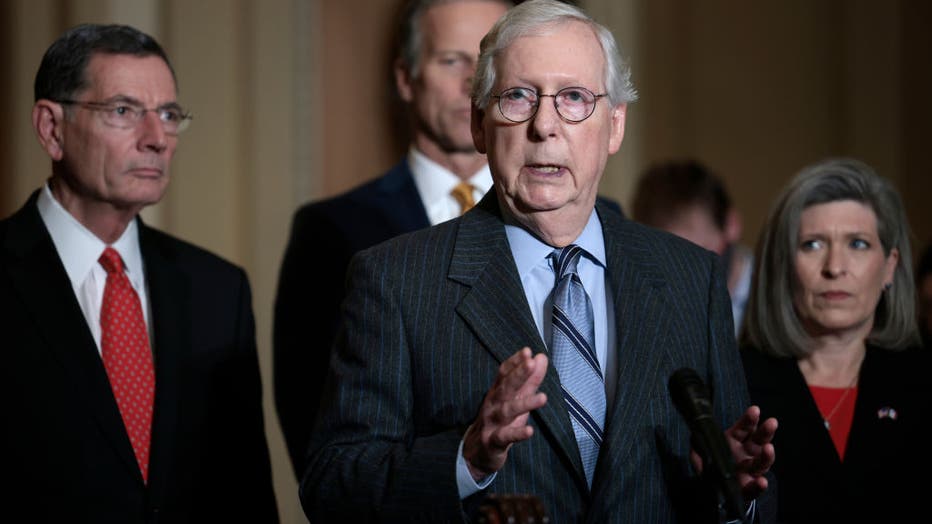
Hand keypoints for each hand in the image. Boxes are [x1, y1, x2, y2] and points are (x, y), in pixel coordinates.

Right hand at [463, 347, 547, 480]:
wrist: (477, 451)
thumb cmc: (500, 421)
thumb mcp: (515, 399)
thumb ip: (530, 380)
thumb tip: (542, 357)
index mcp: (497, 392)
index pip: (504, 373)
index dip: (515, 362)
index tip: (527, 351)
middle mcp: (493, 404)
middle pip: (505, 387)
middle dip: (518, 374)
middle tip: (531, 362)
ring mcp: (491, 422)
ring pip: (507, 411)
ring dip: (524, 404)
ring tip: (542, 398)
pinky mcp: (493, 441)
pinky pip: (505, 436)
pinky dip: (517, 434)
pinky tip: (530, 431)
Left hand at [691, 405, 776, 500]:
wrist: (713, 491)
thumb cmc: (709, 468)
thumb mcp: (698, 455)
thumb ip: (697, 445)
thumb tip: (695, 435)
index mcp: (734, 441)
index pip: (743, 428)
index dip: (749, 419)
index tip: (754, 410)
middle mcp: (745, 454)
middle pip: (759, 441)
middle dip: (765, 431)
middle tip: (771, 422)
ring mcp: (750, 470)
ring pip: (762, 462)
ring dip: (767, 455)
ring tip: (768, 449)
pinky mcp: (749, 488)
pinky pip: (755, 487)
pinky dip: (759, 485)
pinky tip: (761, 482)